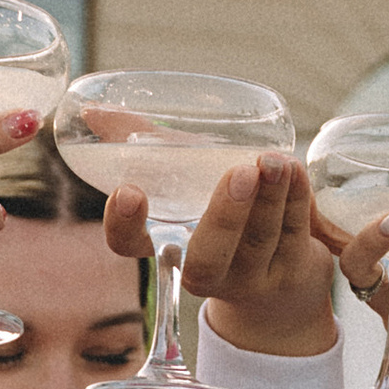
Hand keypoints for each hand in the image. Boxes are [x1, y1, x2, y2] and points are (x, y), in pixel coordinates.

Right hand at [105, 158, 388, 356]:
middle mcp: (205, 272)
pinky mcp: (290, 272)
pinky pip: (293, 235)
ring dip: (269, 199)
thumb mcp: (180, 174)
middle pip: (207, 259)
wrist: (279, 272)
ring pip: (258, 242)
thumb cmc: (215, 207)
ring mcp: (250, 277)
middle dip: (224, 216)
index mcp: (166, 245)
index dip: (124, 226)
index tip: (129, 191)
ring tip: (274, 161)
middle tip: (239, 173)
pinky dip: (296, 201)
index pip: (132, 247)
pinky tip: (296, 172)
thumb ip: (138, 140)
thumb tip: (92, 111)